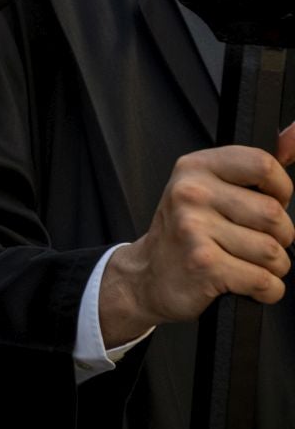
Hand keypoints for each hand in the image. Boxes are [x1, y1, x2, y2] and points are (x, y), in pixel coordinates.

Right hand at [98, 124, 294, 345]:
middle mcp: (191, 193)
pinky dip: (266, 291)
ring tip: (243, 263)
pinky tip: (242, 283)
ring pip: (274, 253)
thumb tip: (293, 137)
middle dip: (278, 238)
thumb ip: (252, 169)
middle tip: (250, 241)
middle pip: (275, 215)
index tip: (269, 201)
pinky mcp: (204, 265)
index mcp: (195, 167)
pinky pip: (265, 282)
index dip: (281, 189)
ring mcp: (195, 228)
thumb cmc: (186, 232)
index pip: (262, 165)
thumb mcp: (208, 188)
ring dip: (271, 268)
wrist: (148, 276)